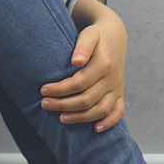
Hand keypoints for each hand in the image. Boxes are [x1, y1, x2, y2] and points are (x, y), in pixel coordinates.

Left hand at [41, 0, 126, 132]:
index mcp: (103, 64)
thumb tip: (76, 62)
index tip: (43, 90)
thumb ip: (83, 46)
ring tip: (61, 118)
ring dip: (80, 117)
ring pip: (100, 109)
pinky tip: (95, 129)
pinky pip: (118, 112)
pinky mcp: (119, 93)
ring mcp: (117, 87)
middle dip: (63, 105)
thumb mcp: (89, 34)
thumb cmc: (96, 36)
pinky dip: (109, 122)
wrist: (114, 36)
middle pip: (87, 99)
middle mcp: (112, 78)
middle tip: (45, 104)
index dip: (60, 89)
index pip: (79, 83)